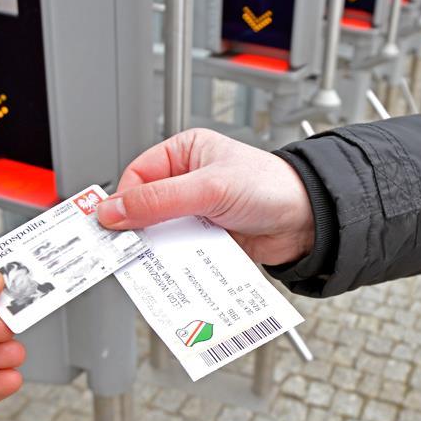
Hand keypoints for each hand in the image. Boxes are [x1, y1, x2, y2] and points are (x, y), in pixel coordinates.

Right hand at [97, 128, 313, 264]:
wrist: (308, 221)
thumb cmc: (271, 187)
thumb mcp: (208, 188)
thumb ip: (159, 200)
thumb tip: (115, 210)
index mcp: (184, 153)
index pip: (137, 176)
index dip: (123, 201)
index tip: (112, 226)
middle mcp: (188, 181)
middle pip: (144, 208)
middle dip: (137, 229)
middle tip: (123, 248)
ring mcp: (197, 211)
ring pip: (160, 233)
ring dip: (158, 248)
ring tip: (153, 259)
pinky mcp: (207, 238)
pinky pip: (180, 252)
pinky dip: (176, 261)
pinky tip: (177, 266)